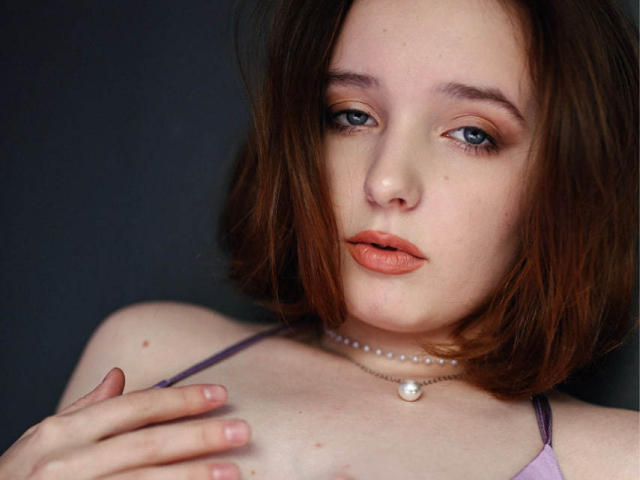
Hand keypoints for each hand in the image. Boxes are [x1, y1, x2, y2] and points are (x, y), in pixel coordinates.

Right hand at [0, 368, 247, 479]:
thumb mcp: (41, 440)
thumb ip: (85, 410)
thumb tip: (120, 376)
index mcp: (61, 433)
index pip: (133, 408)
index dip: (180, 400)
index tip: (220, 395)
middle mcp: (66, 463)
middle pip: (147, 444)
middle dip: (199, 437)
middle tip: (242, 431)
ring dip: (192, 477)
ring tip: (233, 472)